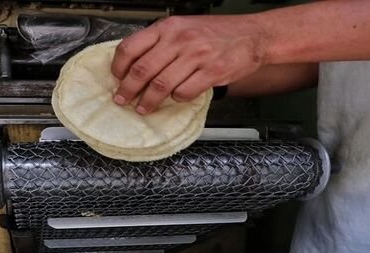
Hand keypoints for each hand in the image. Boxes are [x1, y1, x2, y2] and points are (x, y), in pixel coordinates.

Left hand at [111, 15, 267, 113]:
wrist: (252, 35)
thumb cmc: (217, 33)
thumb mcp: (184, 27)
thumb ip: (161, 42)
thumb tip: (134, 64)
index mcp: (169, 27)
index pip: (132, 47)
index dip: (119, 67)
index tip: (117, 78)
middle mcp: (180, 39)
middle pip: (142, 70)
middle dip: (128, 90)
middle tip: (122, 100)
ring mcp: (196, 56)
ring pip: (161, 85)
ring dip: (148, 101)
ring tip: (144, 108)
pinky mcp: (212, 72)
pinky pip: (185, 92)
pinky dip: (177, 99)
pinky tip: (176, 98)